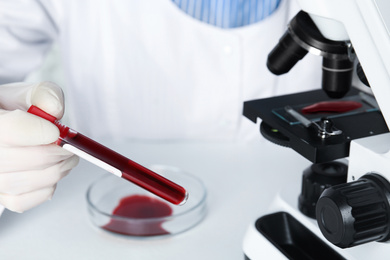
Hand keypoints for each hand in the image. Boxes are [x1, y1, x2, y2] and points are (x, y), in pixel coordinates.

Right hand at [0, 82, 78, 212]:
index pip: (10, 131)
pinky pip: (22, 201)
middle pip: (22, 159)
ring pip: (24, 183)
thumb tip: (55, 109)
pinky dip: (45, 189)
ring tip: (65, 157)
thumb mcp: (27, 94)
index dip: (38, 132)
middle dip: (56, 153)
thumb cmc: (13, 110)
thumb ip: (44, 94)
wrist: (4, 125)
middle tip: (69, 146)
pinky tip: (50, 173)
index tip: (56, 131)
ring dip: (56, 170)